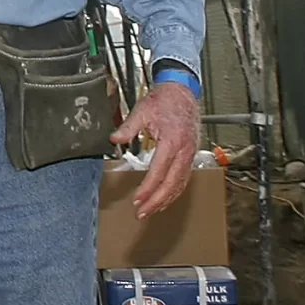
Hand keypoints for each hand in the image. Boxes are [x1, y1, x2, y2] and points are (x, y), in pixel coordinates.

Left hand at [111, 81, 202, 216]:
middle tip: (141, 213)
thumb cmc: (164, 100)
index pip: (159, 171)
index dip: (148, 188)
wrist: (183, 91)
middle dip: (156, 201)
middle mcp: (184, 150)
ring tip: (150, 211)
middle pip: (172, 183)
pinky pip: (184, 177)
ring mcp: (190, 154)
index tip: (137, 200)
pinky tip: (164, 199)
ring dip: (165, 199)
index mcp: (172, 141)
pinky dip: (174, 191)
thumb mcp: (142, 110)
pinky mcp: (190, 154)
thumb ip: (128, 127)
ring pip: (180, 183)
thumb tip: (114, 139)